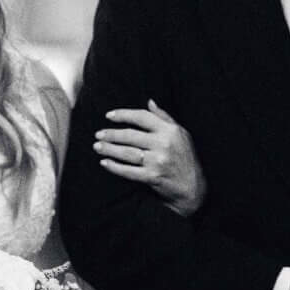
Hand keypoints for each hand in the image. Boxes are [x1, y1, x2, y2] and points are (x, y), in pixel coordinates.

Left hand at [93, 101, 205, 215]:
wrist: (193, 187)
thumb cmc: (185, 158)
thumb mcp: (181, 134)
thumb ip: (164, 117)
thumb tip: (149, 102)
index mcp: (170, 130)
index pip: (142, 117)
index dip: (123, 114)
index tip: (108, 116)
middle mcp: (164, 144)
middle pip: (130, 135)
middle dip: (111, 134)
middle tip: (98, 134)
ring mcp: (158, 161)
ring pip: (127, 152)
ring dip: (109, 149)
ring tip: (97, 146)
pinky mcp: (153, 177)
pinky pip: (128, 171)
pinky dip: (114, 167)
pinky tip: (105, 162)